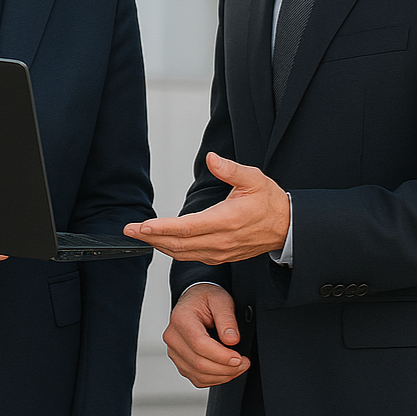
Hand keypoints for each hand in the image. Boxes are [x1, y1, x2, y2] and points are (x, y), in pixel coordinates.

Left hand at [123, 152, 289, 263]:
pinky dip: (173, 250)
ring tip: (140, 236)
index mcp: (226, 220)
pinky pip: (192, 256)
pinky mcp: (221, 256)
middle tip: (130, 231)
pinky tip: (163, 242)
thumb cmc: (269, 202)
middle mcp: (220, 241)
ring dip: (159, 245)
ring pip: (183, 253)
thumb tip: (212, 159)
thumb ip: (230, 169)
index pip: (186, 228)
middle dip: (151, 238)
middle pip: (178, 244)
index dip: (161, 228)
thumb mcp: (253, 178)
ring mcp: (220, 252)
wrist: (286, 227)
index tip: (142, 226)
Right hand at [164, 283, 248, 387]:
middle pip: (199, 363)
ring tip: (238, 367)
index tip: (239, 358)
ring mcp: (174, 351)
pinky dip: (215, 379)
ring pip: (198, 375)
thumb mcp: (220, 299)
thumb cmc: (205, 298)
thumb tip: (232, 340)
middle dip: (226, 368)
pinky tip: (226, 370)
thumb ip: (226, 318)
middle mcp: (173, 336)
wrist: (194, 300)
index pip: (199, 344)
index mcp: (181, 318)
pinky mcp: (180, 362)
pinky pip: (197, 379)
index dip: (221, 356)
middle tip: (244, 363)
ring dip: (222, 376)